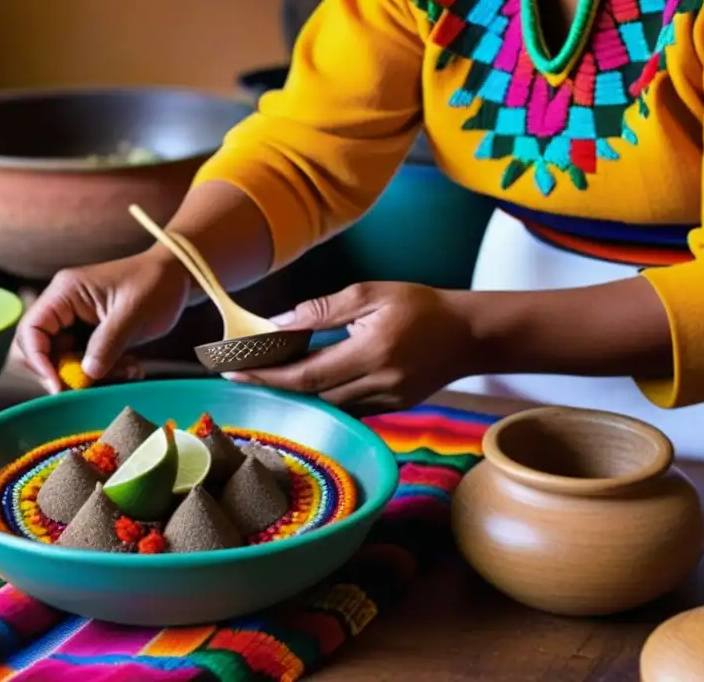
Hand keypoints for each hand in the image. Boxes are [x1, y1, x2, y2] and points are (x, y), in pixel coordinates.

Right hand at [16, 249, 191, 393]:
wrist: (178, 278)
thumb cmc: (156, 284)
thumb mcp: (132, 314)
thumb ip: (107, 344)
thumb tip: (86, 374)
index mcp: (65, 292)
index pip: (31, 330)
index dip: (38, 361)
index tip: (58, 386)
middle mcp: (63, 306)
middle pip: (42, 350)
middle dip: (67, 372)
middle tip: (94, 386)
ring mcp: (76, 321)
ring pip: (66, 360)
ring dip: (93, 374)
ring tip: (129, 370)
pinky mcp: (91, 334)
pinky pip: (86, 361)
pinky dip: (106, 370)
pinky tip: (132, 367)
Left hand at [224, 282, 475, 407]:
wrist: (469, 334)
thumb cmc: (420, 305)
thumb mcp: (370, 294)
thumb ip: (323, 310)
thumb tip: (279, 323)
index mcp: (372, 352)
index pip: (307, 372)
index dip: (268, 374)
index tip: (235, 370)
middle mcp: (378, 383)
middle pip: (312, 394)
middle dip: (272, 385)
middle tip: (237, 375)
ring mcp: (387, 400)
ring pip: (329, 407)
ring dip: (295, 394)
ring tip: (264, 377)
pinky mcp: (393, 408)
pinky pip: (348, 409)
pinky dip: (323, 399)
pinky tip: (304, 386)